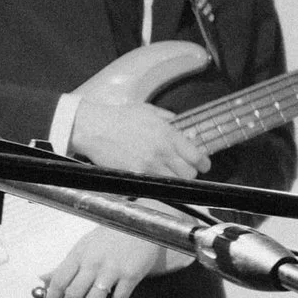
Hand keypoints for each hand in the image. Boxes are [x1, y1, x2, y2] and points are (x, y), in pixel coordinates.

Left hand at [39, 227, 187, 297]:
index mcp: (79, 255)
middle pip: (74, 293)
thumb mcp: (83, 246)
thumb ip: (66, 264)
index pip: (59, 281)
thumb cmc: (109, 237)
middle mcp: (93, 263)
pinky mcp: (131, 276)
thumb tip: (44, 278)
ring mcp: (112, 270)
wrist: (138, 226)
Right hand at [68, 99, 206, 178]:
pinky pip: (155, 186)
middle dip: (189, 172)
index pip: (198, 157)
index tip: (202, 165)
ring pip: (175, 182)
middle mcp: (163, 151)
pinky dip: (157, 184)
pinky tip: (152, 176)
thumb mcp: (148, 111)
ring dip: (173, 180)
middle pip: (190, 174)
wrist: (93, 127)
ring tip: (167, 173)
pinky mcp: (136, 175)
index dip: (203, 164)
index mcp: (169, 135)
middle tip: (182, 169)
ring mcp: (150, 165)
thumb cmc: (119, 118)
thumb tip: (185, 130)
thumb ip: (169, 119)